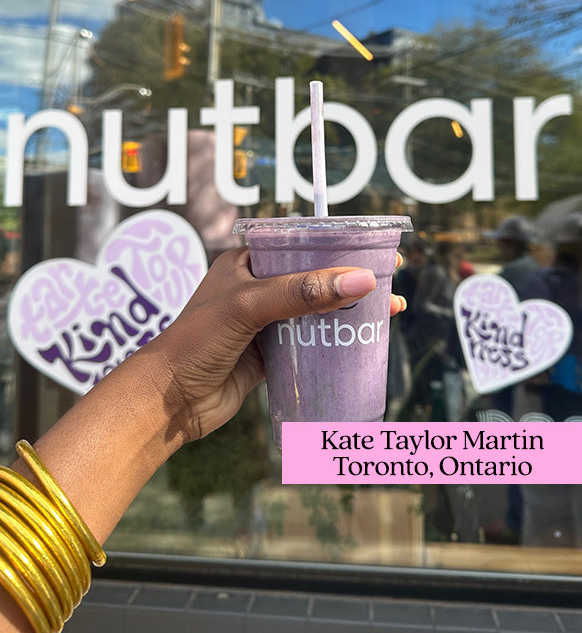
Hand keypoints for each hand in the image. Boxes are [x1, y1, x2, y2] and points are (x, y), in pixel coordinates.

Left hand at [147, 247, 405, 442]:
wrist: (169, 400)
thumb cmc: (197, 341)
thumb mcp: (249, 306)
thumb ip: (302, 293)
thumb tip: (361, 281)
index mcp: (245, 264)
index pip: (299, 246)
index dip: (337, 246)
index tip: (373, 250)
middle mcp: (257, 290)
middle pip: (314, 279)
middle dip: (351, 281)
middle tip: (389, 282)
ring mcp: (264, 324)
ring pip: (316, 312)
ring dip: (349, 312)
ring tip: (389, 312)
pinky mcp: (270, 355)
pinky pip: (310, 343)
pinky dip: (335, 342)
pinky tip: (362, 343)